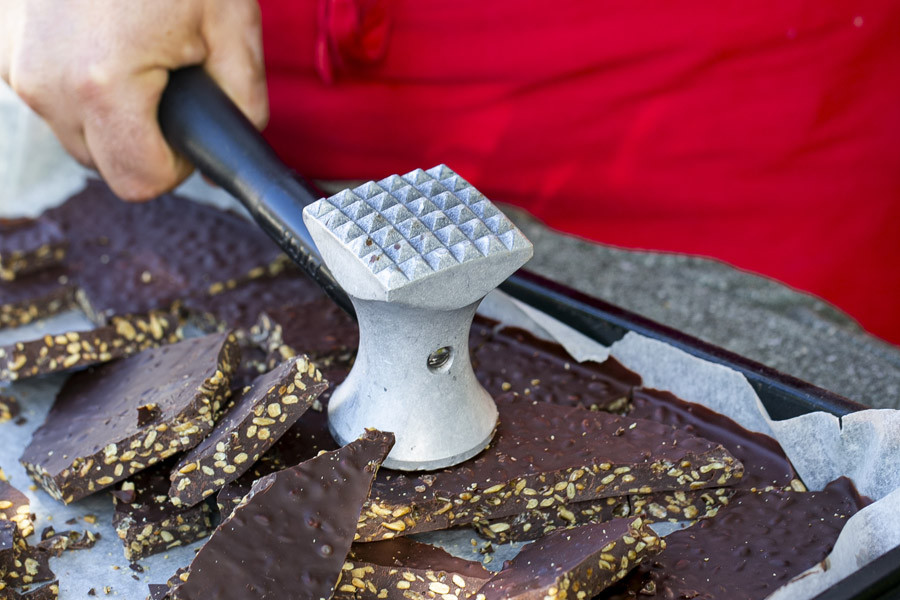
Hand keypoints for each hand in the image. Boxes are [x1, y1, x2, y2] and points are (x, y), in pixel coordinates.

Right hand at [0, 0, 267, 200]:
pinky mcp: (0, 40)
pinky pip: (48, 89)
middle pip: (103, 161)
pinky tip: (105, 35)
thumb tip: (233, 143)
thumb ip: (240, 102)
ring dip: (111, 109)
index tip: (191, 131)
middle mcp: (43, 82)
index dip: (176, 166)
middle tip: (172, 81)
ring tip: (139, 50)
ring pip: (74, 128)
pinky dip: (78, 79)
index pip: (140, 181)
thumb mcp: (231, 25)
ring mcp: (12, 60)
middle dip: (143, 138)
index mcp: (101, 85)